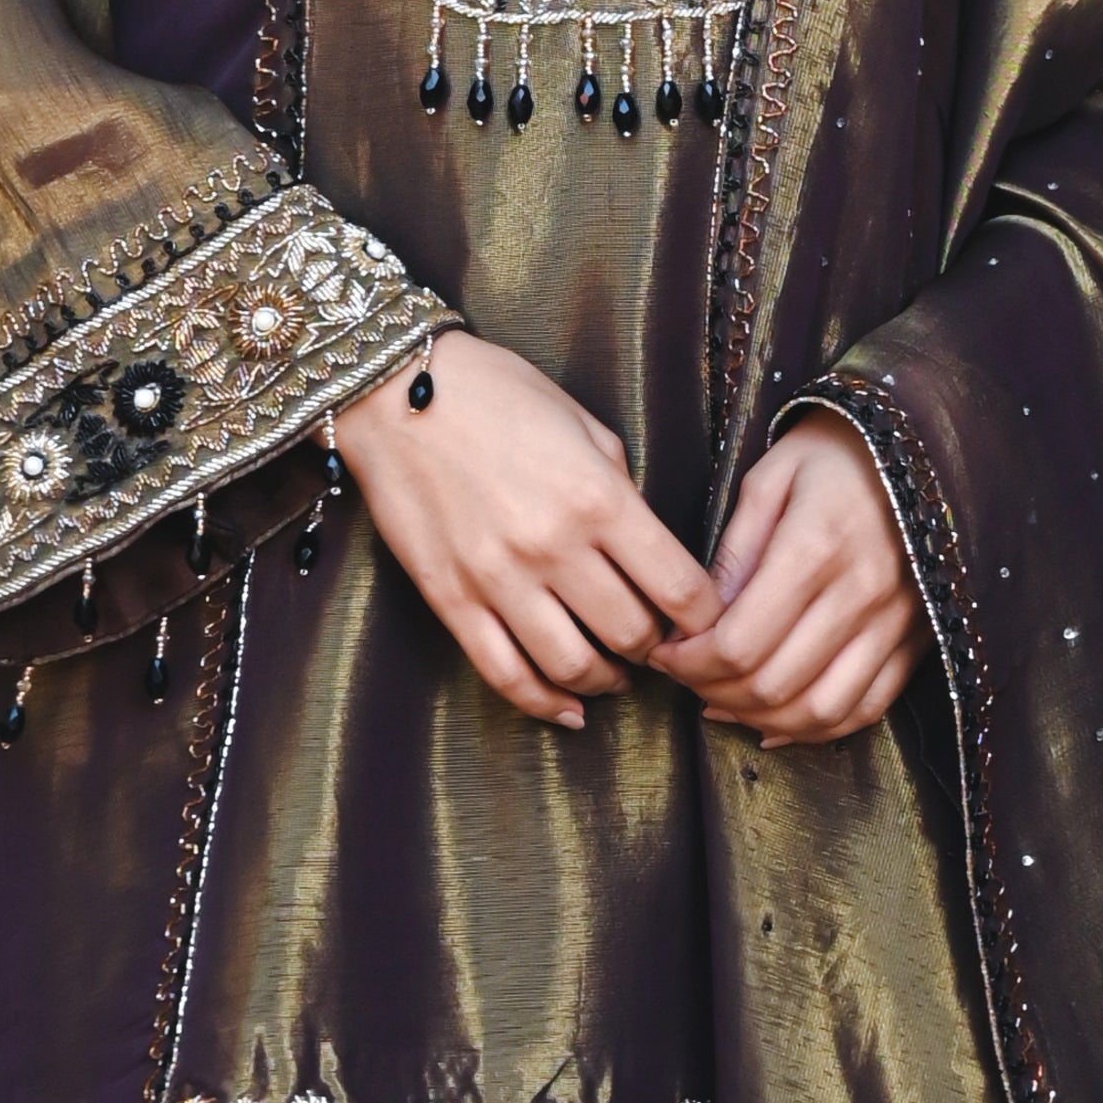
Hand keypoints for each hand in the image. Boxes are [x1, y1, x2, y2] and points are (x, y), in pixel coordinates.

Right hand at [333, 334, 713, 728]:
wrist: (395, 393)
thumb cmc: (497, 396)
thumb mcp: (584, 427)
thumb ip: (622, 492)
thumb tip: (648, 551)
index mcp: (599, 499)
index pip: (680, 589)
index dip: (707, 619)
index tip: (707, 622)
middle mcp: (554, 547)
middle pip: (632, 635)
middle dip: (657, 649)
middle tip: (658, 643)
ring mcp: (498, 579)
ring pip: (574, 666)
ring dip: (607, 681)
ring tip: (615, 674)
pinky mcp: (452, 600)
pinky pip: (506, 674)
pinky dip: (544, 704)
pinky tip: (568, 709)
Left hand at [653, 416, 922, 746]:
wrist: (919, 445)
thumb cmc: (831, 454)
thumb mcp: (767, 481)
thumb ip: (734, 555)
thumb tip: (696, 626)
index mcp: (816, 546)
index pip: (739, 641)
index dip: (689, 662)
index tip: (664, 653)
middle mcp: (862, 592)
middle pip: (775, 683)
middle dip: (714, 692)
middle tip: (686, 677)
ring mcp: (896, 622)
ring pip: (821, 709)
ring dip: (762, 718)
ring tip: (724, 702)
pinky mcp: (917, 638)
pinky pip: (867, 707)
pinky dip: (818, 727)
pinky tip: (778, 720)